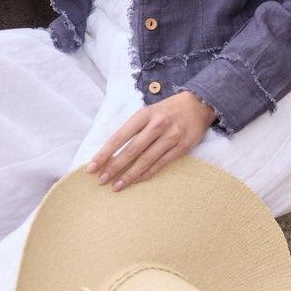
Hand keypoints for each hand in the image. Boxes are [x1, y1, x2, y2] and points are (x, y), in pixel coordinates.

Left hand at [86, 90, 216, 190]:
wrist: (198, 105)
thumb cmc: (167, 110)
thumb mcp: (147, 112)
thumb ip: (132, 129)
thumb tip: (111, 151)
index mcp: (143, 114)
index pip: (119, 137)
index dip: (104, 153)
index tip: (92, 167)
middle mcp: (157, 125)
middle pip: (131, 150)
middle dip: (113, 167)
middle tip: (101, 180)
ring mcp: (171, 136)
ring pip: (145, 160)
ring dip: (128, 175)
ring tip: (116, 186)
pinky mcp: (182, 147)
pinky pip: (160, 164)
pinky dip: (146, 174)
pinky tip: (135, 181)